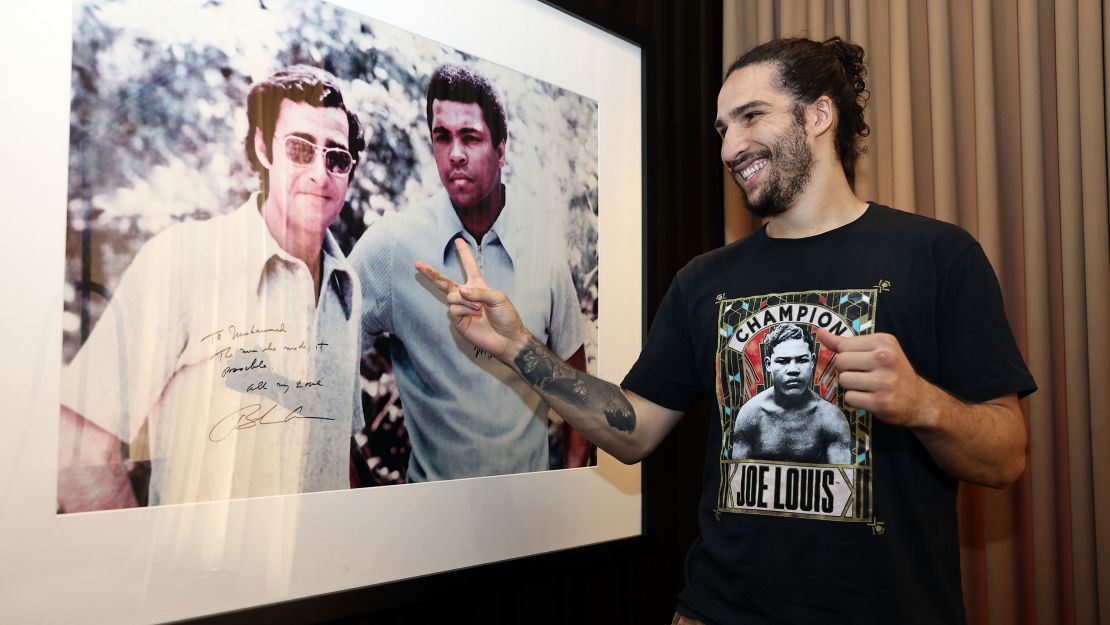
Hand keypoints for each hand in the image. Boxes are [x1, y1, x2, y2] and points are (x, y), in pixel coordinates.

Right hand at [415, 238, 528, 360]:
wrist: (507, 339)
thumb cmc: (506, 317)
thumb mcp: (498, 298)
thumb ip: (479, 292)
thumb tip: (459, 290)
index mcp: (479, 286)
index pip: (470, 266)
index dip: (464, 253)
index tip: (458, 240)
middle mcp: (467, 295)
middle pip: (445, 281)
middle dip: (431, 273)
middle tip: (418, 263)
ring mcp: (461, 308)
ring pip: (452, 296)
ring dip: (466, 301)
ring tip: (479, 310)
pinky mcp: (457, 320)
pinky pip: (453, 309)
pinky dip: (464, 310)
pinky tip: (474, 316)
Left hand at [816, 328, 934, 428]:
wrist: (919, 400)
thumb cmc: (893, 372)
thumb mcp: (876, 350)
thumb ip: (846, 342)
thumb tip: (820, 332)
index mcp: (884, 341)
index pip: (843, 345)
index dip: (846, 355)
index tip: (860, 361)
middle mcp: (885, 358)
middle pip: (840, 362)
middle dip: (847, 370)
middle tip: (864, 375)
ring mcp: (884, 381)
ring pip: (843, 380)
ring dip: (850, 386)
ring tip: (867, 386)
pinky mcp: (880, 401)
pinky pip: (849, 397)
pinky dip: (855, 399)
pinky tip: (869, 397)